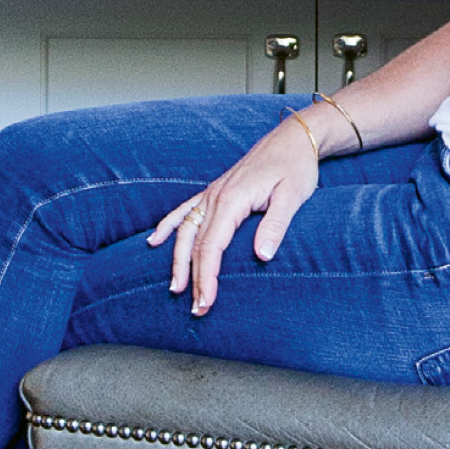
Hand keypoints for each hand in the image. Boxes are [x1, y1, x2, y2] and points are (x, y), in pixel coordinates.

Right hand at [146, 112, 322, 315]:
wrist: (292, 139)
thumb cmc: (295, 167)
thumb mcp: (293, 196)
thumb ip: (276, 226)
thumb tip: (262, 256)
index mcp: (232, 200)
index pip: (211, 247)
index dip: (206, 277)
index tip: (206, 302)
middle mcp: (215, 197)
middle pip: (195, 244)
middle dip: (192, 278)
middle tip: (196, 309)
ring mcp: (212, 193)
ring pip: (184, 231)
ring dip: (177, 260)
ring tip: (174, 287)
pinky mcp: (215, 191)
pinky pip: (184, 211)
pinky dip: (167, 226)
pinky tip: (154, 241)